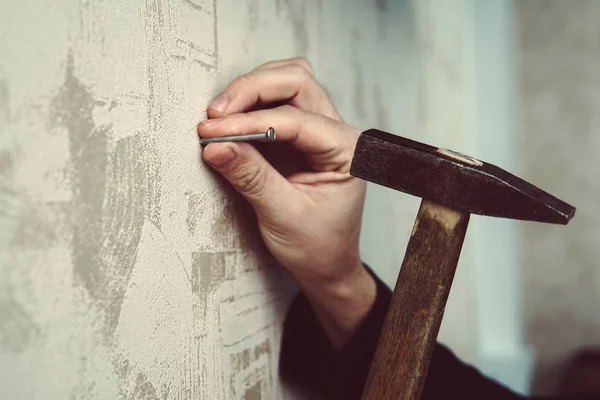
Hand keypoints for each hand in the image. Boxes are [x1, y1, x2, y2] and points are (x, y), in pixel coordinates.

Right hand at [198, 58, 375, 347]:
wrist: (326, 268)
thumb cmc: (317, 248)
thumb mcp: (282, 216)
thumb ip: (251, 177)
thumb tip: (216, 145)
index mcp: (347, 152)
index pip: (295, 119)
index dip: (250, 121)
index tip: (213, 131)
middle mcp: (337, 134)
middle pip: (296, 82)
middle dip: (252, 90)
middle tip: (215, 115)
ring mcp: (319, 132)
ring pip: (287, 84)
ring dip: (251, 92)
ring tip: (219, 117)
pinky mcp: (299, 139)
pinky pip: (276, 105)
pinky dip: (250, 107)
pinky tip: (229, 122)